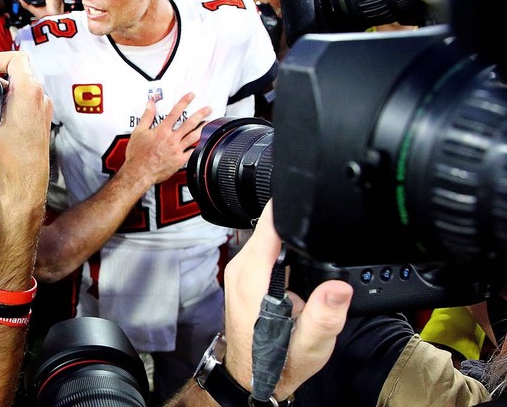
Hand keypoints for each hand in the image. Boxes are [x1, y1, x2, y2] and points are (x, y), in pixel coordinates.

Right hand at [0, 52, 51, 202]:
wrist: (23, 192)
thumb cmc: (7, 165)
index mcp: (29, 93)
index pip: (15, 56)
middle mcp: (40, 100)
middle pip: (17, 71)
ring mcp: (41, 113)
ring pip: (19, 88)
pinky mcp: (37, 125)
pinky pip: (22, 104)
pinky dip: (5, 104)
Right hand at [122, 93, 211, 187]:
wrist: (139, 172)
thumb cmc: (137, 154)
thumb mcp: (138, 132)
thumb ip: (146, 116)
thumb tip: (150, 104)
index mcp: (162, 131)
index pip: (175, 112)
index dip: (184, 102)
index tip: (191, 96)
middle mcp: (171, 139)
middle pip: (189, 123)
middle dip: (200, 114)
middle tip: (208, 109)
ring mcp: (177, 150)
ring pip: (194, 137)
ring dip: (203, 128)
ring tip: (210, 123)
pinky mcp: (180, 160)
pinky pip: (192, 152)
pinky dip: (199, 146)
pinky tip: (204, 142)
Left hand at [223, 200, 352, 399]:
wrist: (255, 377)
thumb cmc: (278, 361)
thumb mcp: (311, 344)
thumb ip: (325, 315)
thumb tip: (339, 287)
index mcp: (252, 276)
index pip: (268, 222)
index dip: (292, 207)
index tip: (314, 202)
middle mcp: (241, 267)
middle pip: (270, 226)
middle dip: (297, 226)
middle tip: (323, 238)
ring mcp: (240, 270)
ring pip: (268, 237)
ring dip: (290, 241)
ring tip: (312, 260)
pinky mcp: (244, 275)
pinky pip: (265, 251)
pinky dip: (283, 253)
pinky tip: (298, 271)